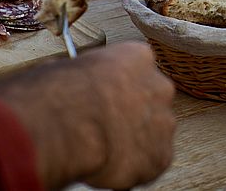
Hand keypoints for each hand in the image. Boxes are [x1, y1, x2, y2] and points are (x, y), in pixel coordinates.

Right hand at [77, 42, 175, 187]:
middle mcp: (159, 87)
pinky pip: (149, 164)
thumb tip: (77, 87)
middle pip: (149, 102)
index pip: (136, 70)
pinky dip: (131, 168)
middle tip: (105, 127)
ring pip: (152, 134)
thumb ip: (90, 76)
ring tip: (103, 148)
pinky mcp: (160, 156)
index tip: (104, 99)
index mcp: (138, 57)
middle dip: (130, 115)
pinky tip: (108, 165)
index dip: (117, 88)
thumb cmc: (62, 95)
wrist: (70, 125)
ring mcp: (163, 123)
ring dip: (132, 142)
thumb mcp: (70, 67)